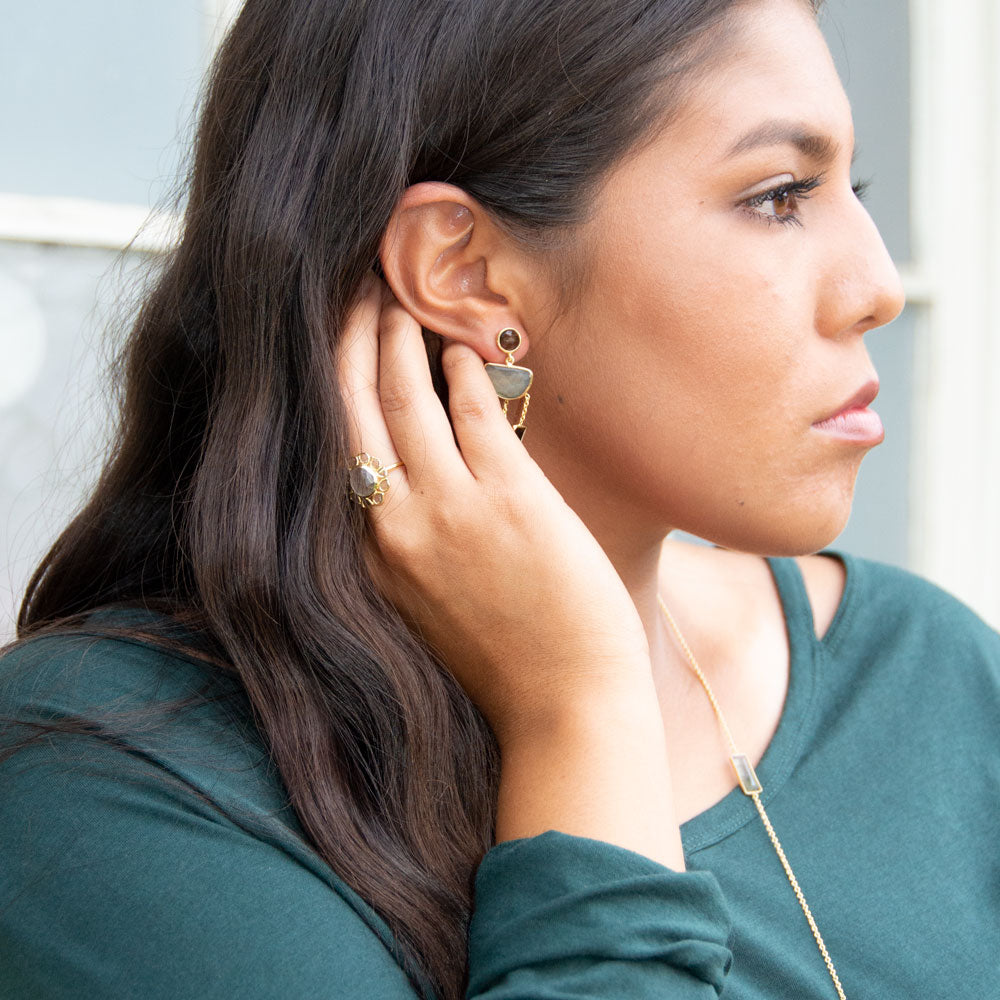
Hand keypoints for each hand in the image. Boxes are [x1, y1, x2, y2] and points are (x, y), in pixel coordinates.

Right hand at [336, 275, 652, 746]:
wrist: (565, 707)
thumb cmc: (502, 661)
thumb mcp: (424, 605)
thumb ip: (404, 542)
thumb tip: (406, 472)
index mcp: (367, 556)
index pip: (332, 448)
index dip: (327, 384)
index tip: (331, 343)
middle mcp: (393, 527)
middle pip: (353, 407)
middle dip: (349, 338)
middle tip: (354, 289)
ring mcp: (450, 510)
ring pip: (406, 399)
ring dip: (400, 339)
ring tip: (401, 302)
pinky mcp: (509, 499)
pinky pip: (475, 413)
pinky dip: (466, 372)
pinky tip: (467, 351)